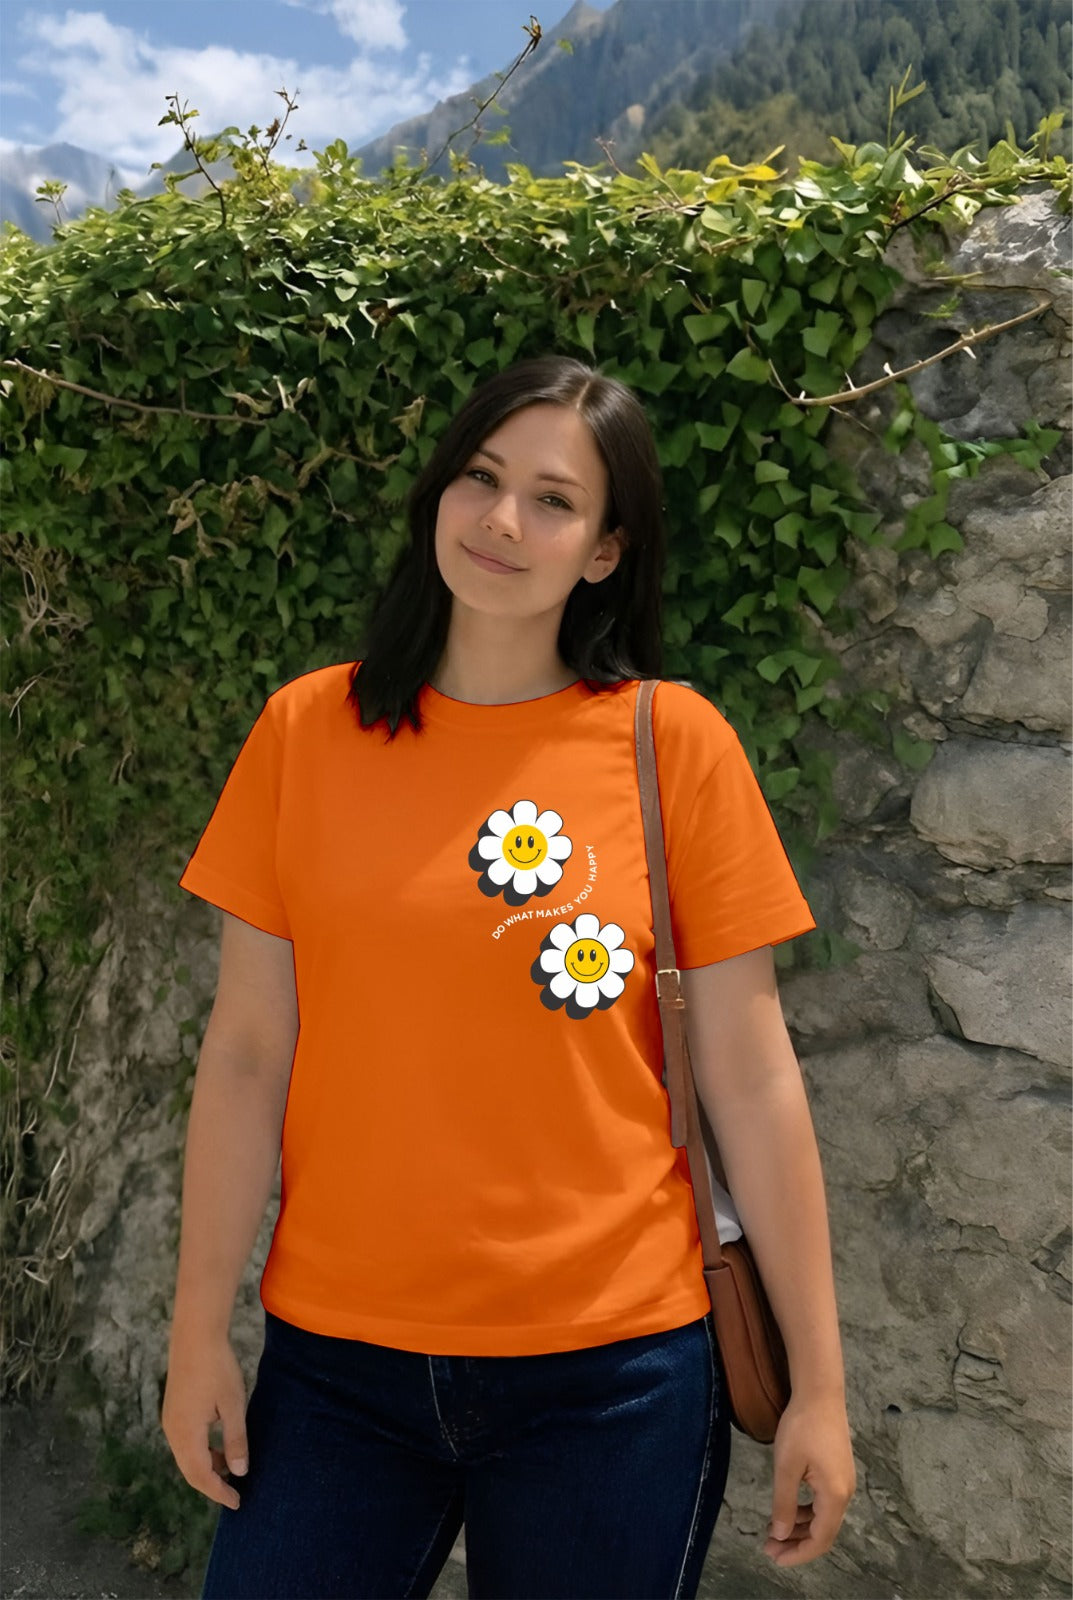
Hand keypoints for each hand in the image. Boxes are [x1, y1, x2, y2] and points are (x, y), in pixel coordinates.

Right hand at [161, 1330, 248, 1509]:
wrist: (195, 1336)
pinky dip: (201, 1452)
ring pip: (186, 1457)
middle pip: (190, 1471)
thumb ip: (235, 1440)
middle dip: (211, 1485)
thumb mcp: (233, 1406)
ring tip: (230, 1471)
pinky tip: (218, 1447)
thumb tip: (239, 1471)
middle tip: (233, 1495)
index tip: (237, 1503)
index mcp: (186, 1435)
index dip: (219, 1492)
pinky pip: (185, 1443)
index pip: (201, 1476)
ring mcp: (170, 1421)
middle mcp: (173, 1432)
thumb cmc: (218, 1368)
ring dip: (206, 1468)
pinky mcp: (173, 1410)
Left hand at [763, 1393, 854, 1566]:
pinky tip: (788, 1508)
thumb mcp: (786, 1467)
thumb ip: (784, 1504)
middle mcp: (845, 1493)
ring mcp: (843, 1481)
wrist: (820, 1393)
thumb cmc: (802, 1427)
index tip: (775, 1558)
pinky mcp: (838, 1471)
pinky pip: (823, 1502)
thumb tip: (780, 1535)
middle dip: (796, 1543)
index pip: (820, 1540)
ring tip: (774, 1530)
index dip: (798, 1554)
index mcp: (835, 1495)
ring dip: (800, 1527)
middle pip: (823, 1532)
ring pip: (823, 1517)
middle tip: (769, 1546)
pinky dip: (805, 1511)